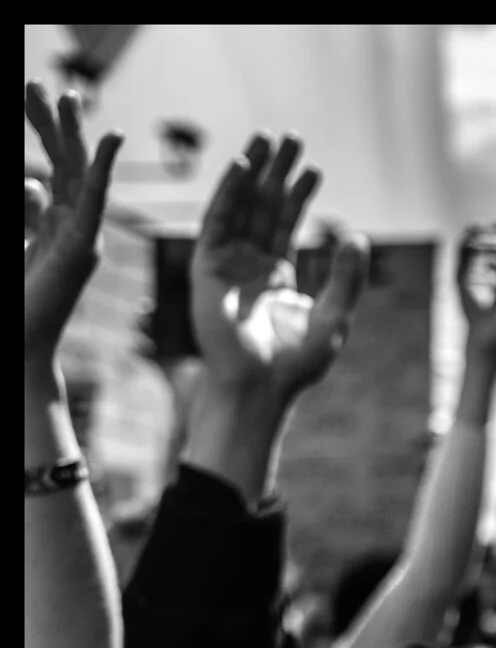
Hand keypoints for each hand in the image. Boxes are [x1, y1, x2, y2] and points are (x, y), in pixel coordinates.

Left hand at [24, 82, 122, 365]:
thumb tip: (32, 180)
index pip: (52, 170)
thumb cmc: (18, 305)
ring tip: (62, 94)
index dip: (42, 134)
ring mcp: (82, 237)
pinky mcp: (83, 247)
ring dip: (70, 132)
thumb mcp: (16, 246)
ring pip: (78, 174)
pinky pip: (98, 200)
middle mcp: (74, 229)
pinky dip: (104, 168)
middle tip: (35, 84)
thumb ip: (26, 215)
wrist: (21, 344)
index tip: (30, 100)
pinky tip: (109, 138)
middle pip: (64, 164)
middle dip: (48, 123)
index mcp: (56, 228)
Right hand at [189, 132, 368, 401]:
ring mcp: (226, 264)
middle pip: (263, 208)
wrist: (261, 387)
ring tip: (268, 140)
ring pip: (240, 206)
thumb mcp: (334, 315)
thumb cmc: (296, 363)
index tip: (313, 169)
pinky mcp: (206, 267)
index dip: (298, 195)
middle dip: (276, 173)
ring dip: (253, 172)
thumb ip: (346, 277)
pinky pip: (217, 221)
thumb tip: (358, 236)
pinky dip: (229, 192)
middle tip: (290, 138)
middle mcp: (249, 265)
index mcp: (276, 276)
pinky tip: (245, 166)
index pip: (286, 225)